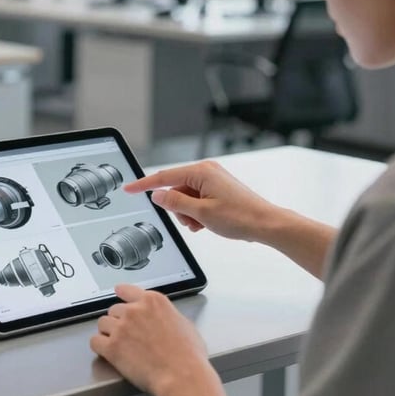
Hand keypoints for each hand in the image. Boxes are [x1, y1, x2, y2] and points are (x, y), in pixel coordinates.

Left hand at [90, 284, 209, 395]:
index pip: (127, 290)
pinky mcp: (112, 347)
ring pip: (102, 323)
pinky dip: (100, 346)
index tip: (118, 293)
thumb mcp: (184, 324)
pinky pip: (95, 341)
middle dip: (118, 321)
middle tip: (127, 334)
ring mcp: (121, 327)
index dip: (122, 294)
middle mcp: (134, 310)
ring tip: (118, 344)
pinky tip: (107, 352)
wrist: (182, 376)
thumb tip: (163, 319)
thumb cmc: (189, 356)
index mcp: (153, 301)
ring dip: (108, 332)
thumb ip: (167, 315)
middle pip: (114, 309)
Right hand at [124, 159, 276, 242]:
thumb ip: (175, 203)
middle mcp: (207, 171)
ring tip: (203, 224)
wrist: (266, 223)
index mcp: (201, 172)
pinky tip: (207, 222)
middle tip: (192, 221)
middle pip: (176, 189)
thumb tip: (158, 196)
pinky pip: (197, 200)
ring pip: (186, 197)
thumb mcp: (201, 213)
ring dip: (189, 213)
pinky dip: (197, 213)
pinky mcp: (218, 189)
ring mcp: (213, 180)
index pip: (164, 177)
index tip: (129, 188)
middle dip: (178, 209)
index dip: (144, 185)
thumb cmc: (241, 217)